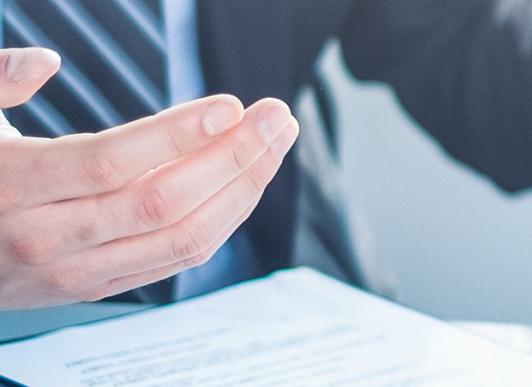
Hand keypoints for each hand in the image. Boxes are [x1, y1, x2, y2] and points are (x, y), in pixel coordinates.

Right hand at [0, 47, 299, 309]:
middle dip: (233, 156)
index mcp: (14, 186)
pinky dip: (223, 220)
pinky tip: (246, 180)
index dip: (176, 135)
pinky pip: (177, 259)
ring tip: (276, 143)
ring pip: (181, 238)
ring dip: (242, 189)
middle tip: (277, 117)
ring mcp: (77, 271)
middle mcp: (48, 238)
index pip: (110, 163)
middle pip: (161, 201)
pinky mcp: (98, 287)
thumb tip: (45, 59)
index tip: (230, 107)